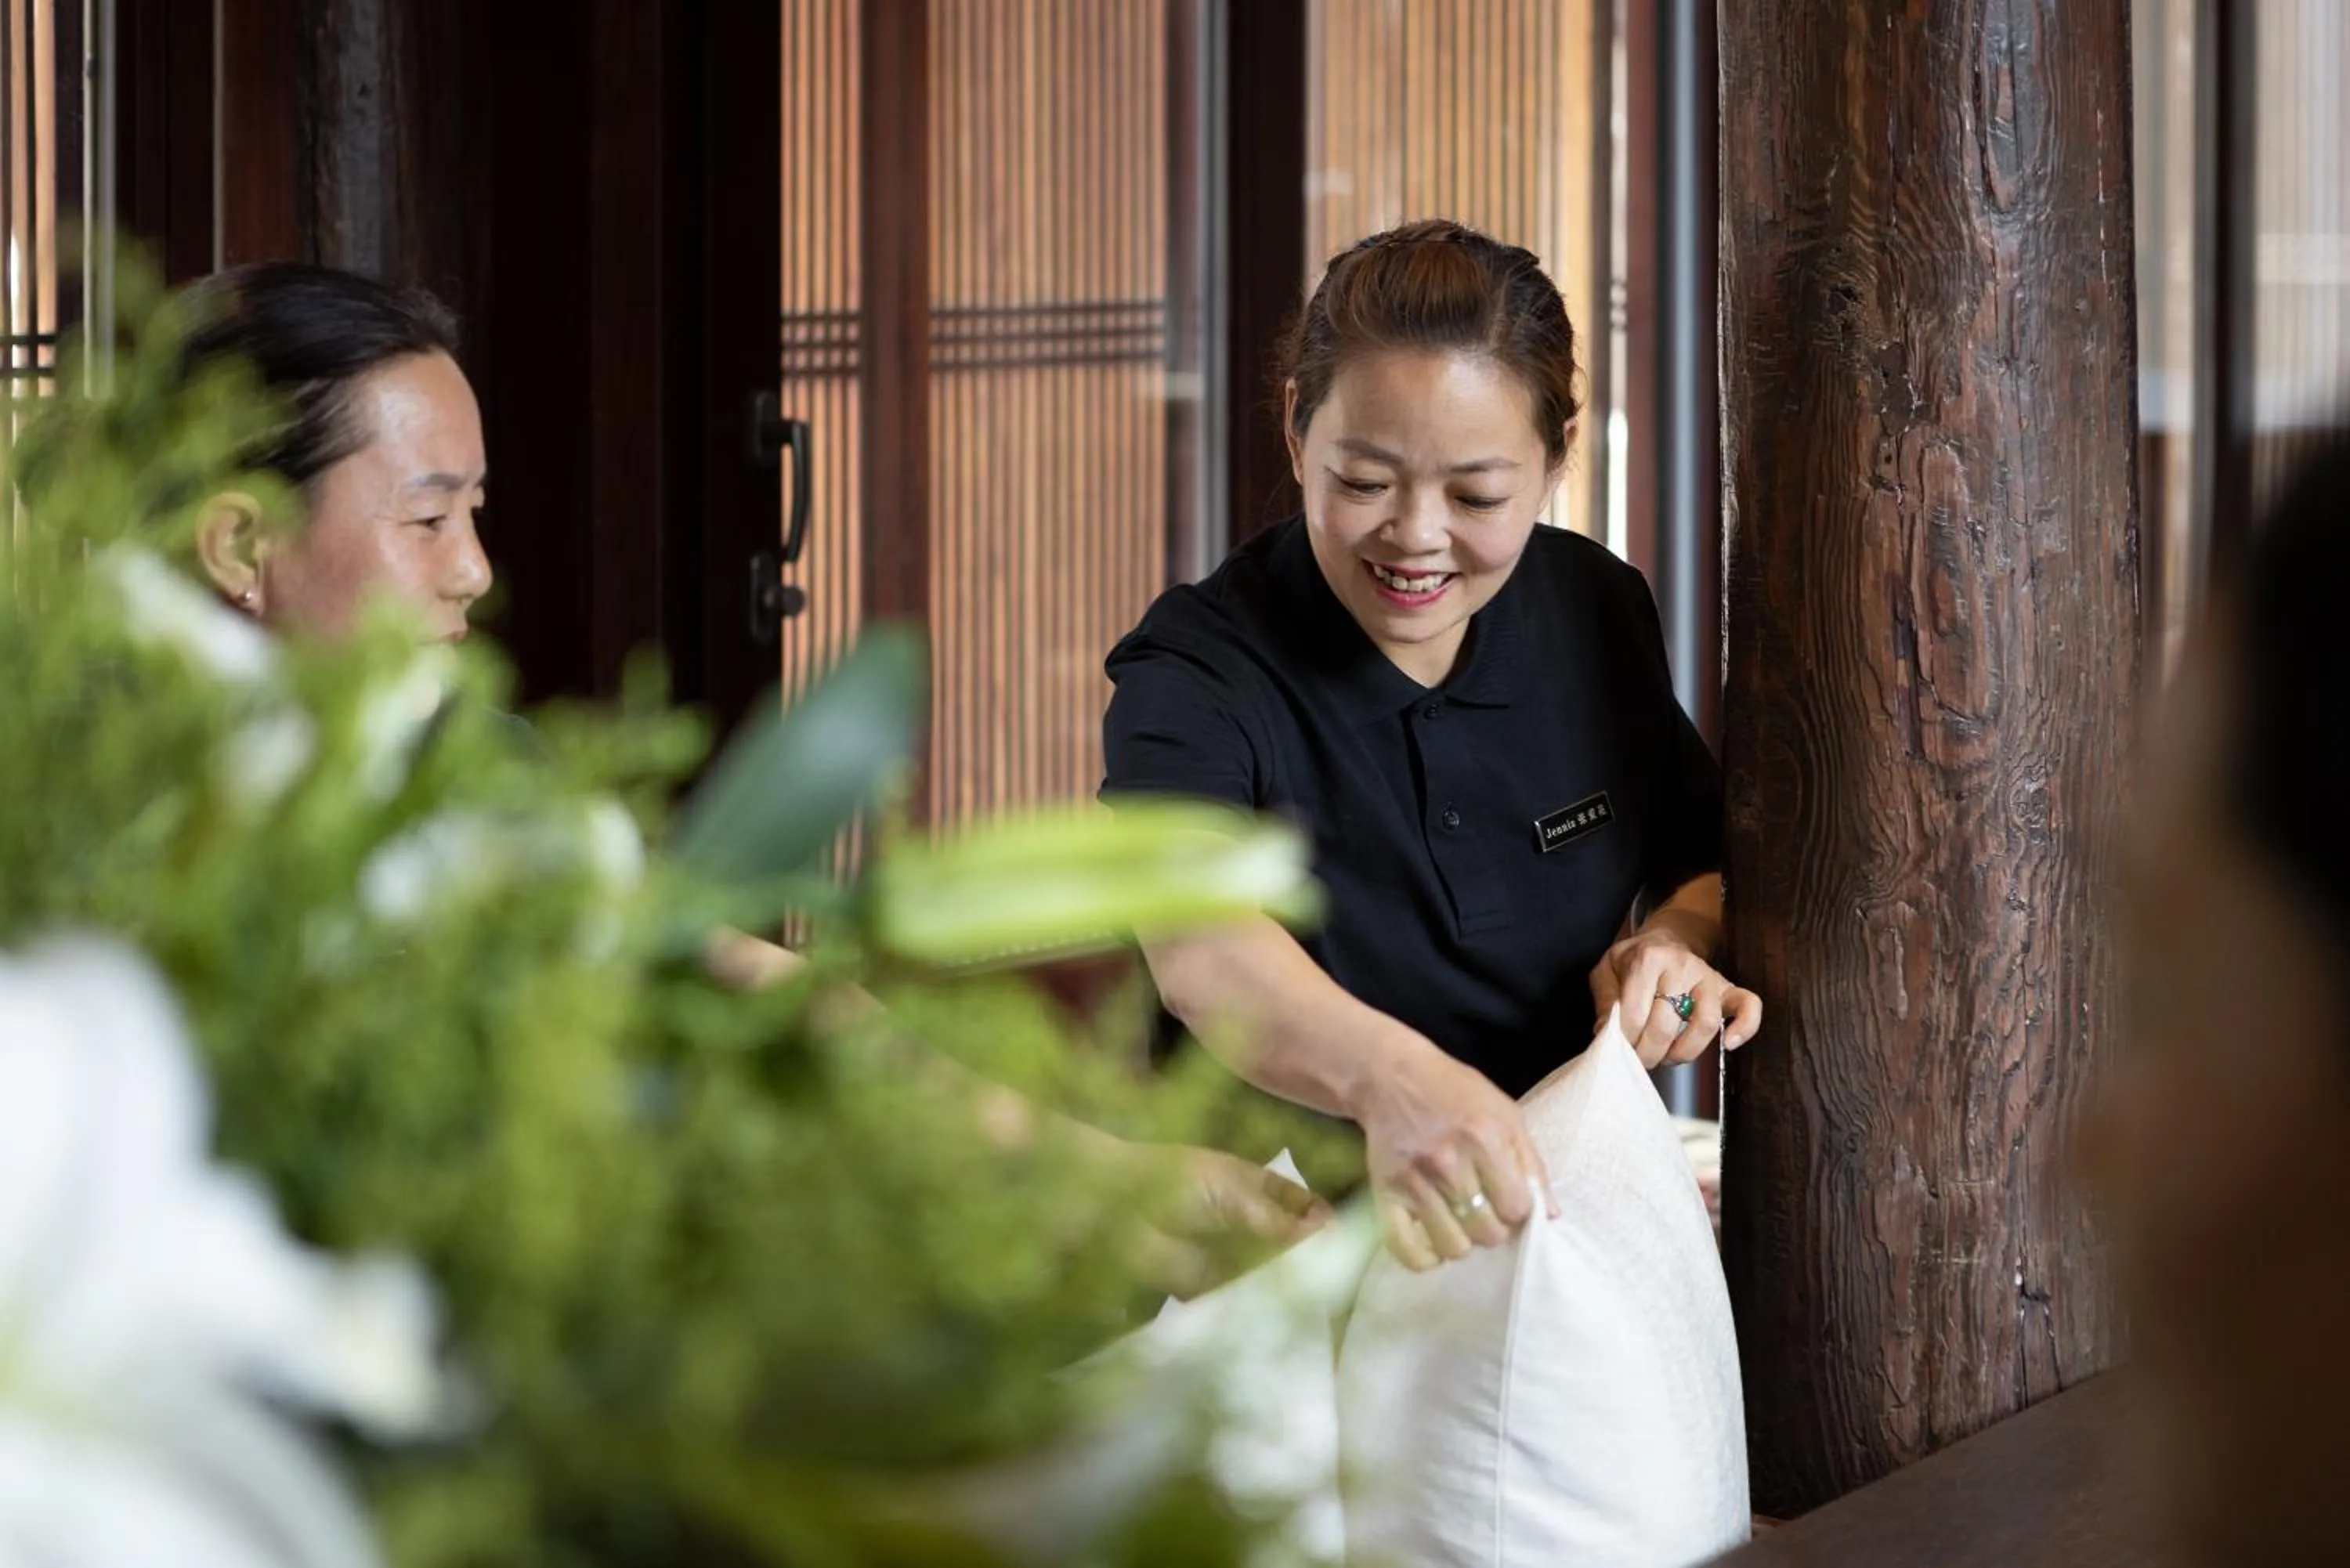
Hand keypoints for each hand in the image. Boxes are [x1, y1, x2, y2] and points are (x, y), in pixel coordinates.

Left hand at [1124, 1143, 1331, 1300]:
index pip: (1310, 1211)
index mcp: (1265, 1192)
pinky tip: (1289, 1325)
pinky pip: (1250, 1304)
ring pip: (1278, 1279)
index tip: (1351, 1249)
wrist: (1114, 1208)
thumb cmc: (1174, 1182)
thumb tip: (1326, 1235)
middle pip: (1299, 1249)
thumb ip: (1276, 1221)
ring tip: (1325, 1311)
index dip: (1329, 1228)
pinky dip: (1267, 1313)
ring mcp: (1238, 1260)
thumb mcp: (1233, 1193)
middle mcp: (1257, 1227)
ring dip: (1297, 1293)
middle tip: (1344, 1289)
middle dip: (1320, 1266)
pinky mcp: (1218, 1291)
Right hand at [1353, 1039, 1557, 1272]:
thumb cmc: (1455, 1093)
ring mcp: (1414, 1180)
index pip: (1517, 1208)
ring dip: (1462, 1241)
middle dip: (1493, 1227)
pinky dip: (1424, 1258)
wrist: (1392, 1076)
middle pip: (1488, 1233)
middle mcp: (1448, 1162)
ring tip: (1459, 1221)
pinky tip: (1433, 1241)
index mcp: (1484, 1139)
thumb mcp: (1505, 1114)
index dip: (1519, 1210)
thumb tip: (1551, 1216)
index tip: (1509, 1200)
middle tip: (1484, 1210)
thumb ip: (1530, 1164)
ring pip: (1453, 1247)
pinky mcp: (1385, 1193)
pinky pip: (1407, 1250)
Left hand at [1589, 925, 1761, 1068]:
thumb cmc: (1633, 961)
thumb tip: (1607, 1033)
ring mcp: (1708, 977)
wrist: (1664, 941)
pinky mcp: (1728, 989)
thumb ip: (1605, 1001)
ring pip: (1704, 1024)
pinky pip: (1749, 1007)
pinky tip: (1729, 1044)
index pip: (1634, 1013)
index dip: (1624, 1039)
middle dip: (1648, 1053)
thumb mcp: (1606, 972)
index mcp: (1648, 959)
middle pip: (1666, 1025)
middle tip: (1639, 1060)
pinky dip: (1744, 1028)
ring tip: (1665, 1058)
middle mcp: (1682, 966)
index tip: (1619, 1048)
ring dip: (1682, 1052)